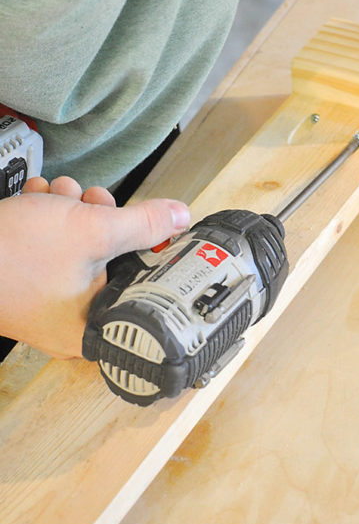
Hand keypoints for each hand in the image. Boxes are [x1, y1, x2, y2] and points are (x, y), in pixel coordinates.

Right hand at [0, 177, 190, 358]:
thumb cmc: (10, 256)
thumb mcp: (91, 230)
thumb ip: (142, 224)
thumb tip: (177, 218)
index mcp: (90, 325)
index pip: (140, 287)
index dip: (147, 251)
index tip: (147, 225)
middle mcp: (69, 320)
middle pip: (111, 260)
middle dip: (100, 219)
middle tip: (90, 204)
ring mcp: (45, 299)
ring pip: (80, 244)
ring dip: (72, 210)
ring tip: (57, 198)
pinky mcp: (26, 277)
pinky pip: (51, 243)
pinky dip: (48, 215)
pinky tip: (37, 199)